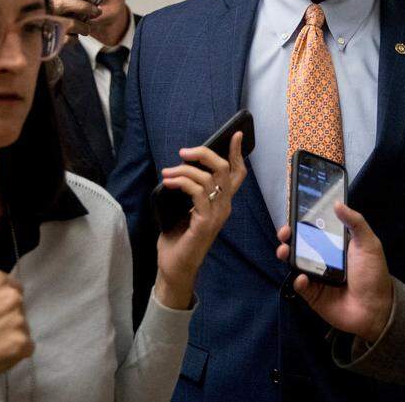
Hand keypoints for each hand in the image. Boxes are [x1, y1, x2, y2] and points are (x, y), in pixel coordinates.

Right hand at [0, 271, 32, 401]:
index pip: (12, 287)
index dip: (2, 302)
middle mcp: (11, 298)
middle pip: (18, 308)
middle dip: (6, 318)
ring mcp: (19, 321)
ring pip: (22, 328)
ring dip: (10, 336)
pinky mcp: (22, 344)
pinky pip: (26, 347)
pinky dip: (13, 353)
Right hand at [48, 0, 100, 35]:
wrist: (43, 42)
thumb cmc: (59, 21)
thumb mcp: (64, 8)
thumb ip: (75, 1)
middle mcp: (44, 9)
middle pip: (62, 3)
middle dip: (83, 6)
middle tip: (97, 11)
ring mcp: (46, 24)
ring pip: (69, 23)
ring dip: (83, 26)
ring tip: (87, 29)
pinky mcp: (50, 40)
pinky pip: (67, 39)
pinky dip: (74, 38)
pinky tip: (74, 37)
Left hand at [154, 132, 247, 308]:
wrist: (174, 269)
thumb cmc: (178, 239)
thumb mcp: (185, 209)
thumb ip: (190, 192)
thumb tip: (181, 168)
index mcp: (221, 203)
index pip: (236, 174)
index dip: (236, 153)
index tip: (234, 135)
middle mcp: (224, 207)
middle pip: (224, 170)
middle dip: (205, 154)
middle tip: (184, 153)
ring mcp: (217, 215)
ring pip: (210, 178)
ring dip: (185, 170)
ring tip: (167, 172)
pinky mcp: (205, 223)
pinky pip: (198, 193)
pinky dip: (183, 182)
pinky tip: (169, 182)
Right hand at [276, 202, 394, 342]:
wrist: (376, 309)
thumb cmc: (374, 274)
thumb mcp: (369, 244)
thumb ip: (355, 222)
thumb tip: (338, 203)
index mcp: (335, 244)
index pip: (315, 228)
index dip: (302, 221)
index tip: (293, 215)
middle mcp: (323, 258)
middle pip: (300, 244)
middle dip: (288, 237)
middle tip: (284, 233)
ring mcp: (316, 276)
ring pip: (295, 263)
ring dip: (286, 255)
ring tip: (284, 251)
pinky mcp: (313, 294)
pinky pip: (300, 285)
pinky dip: (298, 280)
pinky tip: (302, 278)